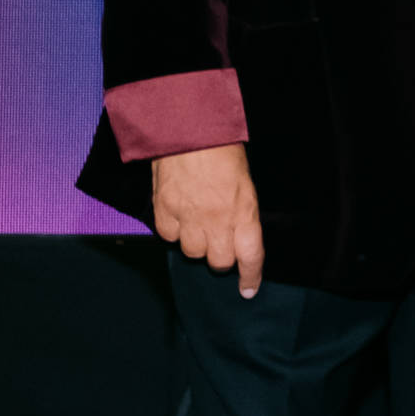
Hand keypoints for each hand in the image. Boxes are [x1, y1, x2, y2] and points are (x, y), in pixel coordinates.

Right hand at [152, 142, 264, 296]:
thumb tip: (237, 233)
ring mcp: (188, 217)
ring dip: (196, 242)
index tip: (248, 289)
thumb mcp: (245, 181)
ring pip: (191, 252)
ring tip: (198, 219)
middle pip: (218, 262)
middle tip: (219, 239)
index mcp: (243, 210)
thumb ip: (241, 210)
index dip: (250, 276)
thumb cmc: (223, 148)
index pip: (250, 256)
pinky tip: (179, 212)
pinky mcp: (164, 210)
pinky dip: (173, 230)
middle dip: (221, 256)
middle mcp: (217, 219)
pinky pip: (168, 236)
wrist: (188, 126)